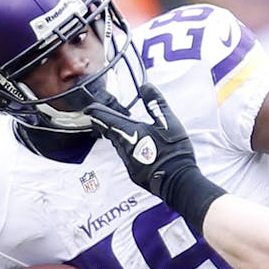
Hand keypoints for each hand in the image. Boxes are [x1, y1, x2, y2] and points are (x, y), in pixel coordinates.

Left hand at [86, 83, 226, 229]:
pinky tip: (136, 150)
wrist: (178, 181)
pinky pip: (127, 158)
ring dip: (117, 136)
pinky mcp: (135, 173)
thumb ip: (156, 103)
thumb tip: (145, 87)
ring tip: (119, 131)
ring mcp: (129, 162)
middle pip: (109, 132)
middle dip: (104, 124)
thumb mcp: (168, 122)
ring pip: (117, 145)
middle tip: (101, 118)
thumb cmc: (174, 152)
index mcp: (129, 132)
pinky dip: (128, 150)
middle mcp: (124, 147)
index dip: (96, 112)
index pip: (105, 119)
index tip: (89, 108)